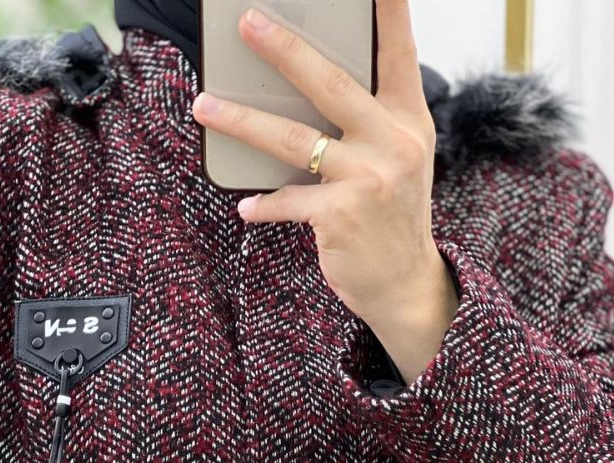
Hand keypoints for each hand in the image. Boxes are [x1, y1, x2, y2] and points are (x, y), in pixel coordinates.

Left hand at [190, 0, 444, 330]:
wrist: (406, 284)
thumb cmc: (391, 214)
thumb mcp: (398, 158)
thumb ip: (368, 121)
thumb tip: (301, 88)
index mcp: (409, 119)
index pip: (398, 51)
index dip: (388, 10)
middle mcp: (393, 142)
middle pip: (330, 84)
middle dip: (285, 50)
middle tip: (248, 24)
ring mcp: (367, 179)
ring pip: (293, 139)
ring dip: (242, 121)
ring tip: (204, 105)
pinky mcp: (340, 216)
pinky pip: (287, 200)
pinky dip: (263, 204)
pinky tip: (248, 206)